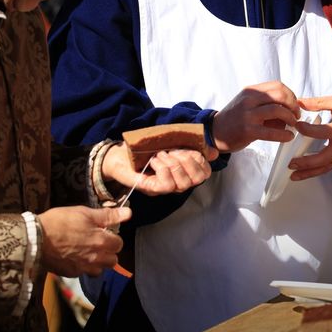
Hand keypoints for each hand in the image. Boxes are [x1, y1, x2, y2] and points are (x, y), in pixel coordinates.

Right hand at [38, 205, 130, 276]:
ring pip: (99, 270)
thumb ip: (108, 216)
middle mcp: (96, 258)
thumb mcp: (85, 213)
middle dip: (108, 252)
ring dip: (97, 262)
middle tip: (97, 242)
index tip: (104, 231)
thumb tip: (128, 213)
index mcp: (102, 242)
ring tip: (87, 251)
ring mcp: (83, 268)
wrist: (35, 238)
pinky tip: (74, 256)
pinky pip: (83, 272)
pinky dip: (83, 266)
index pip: (119, 244)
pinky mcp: (71, 273)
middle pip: (113, 260)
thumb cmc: (61, 222)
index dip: (113, 237)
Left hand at [102, 142, 217, 194]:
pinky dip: (163, 170)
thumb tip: (213, 151)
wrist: (117, 154)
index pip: (204, 173)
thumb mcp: (169, 143)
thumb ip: (189, 145)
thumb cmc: (143, 149)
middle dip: (188, 161)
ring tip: (161, 154)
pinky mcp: (151, 189)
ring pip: (182, 184)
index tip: (187, 148)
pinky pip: (166, 186)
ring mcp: (164, 187)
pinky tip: (155, 160)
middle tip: (172, 151)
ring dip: (173, 164)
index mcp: (183, 171)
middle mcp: (176, 182)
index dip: (201, 160)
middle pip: (197, 179)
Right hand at [212, 81, 300, 151]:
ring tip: (293, 125)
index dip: (291, 95)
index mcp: (251, 91)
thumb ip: (267, 102)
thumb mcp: (248, 103)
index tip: (294, 105)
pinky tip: (288, 137)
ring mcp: (248, 115)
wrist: (216, 132)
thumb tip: (291, 107)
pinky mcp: (248, 131)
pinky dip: (284, 135)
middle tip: (296, 115)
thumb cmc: (236, 118)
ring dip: (291, 118)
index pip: (278, 85)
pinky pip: (272, 132)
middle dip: (293, 105)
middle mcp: (249, 100)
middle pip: (280, 95)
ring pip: (278, 111)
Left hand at [288, 95, 331, 179]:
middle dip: (304, 163)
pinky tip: (306, 171)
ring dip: (308, 173)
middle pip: (321, 159)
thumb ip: (318, 103)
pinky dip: (317, 170)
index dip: (306, 130)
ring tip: (294, 175)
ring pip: (325, 168)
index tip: (296, 125)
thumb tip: (300, 103)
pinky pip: (330, 166)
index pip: (320, 133)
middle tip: (290, 163)